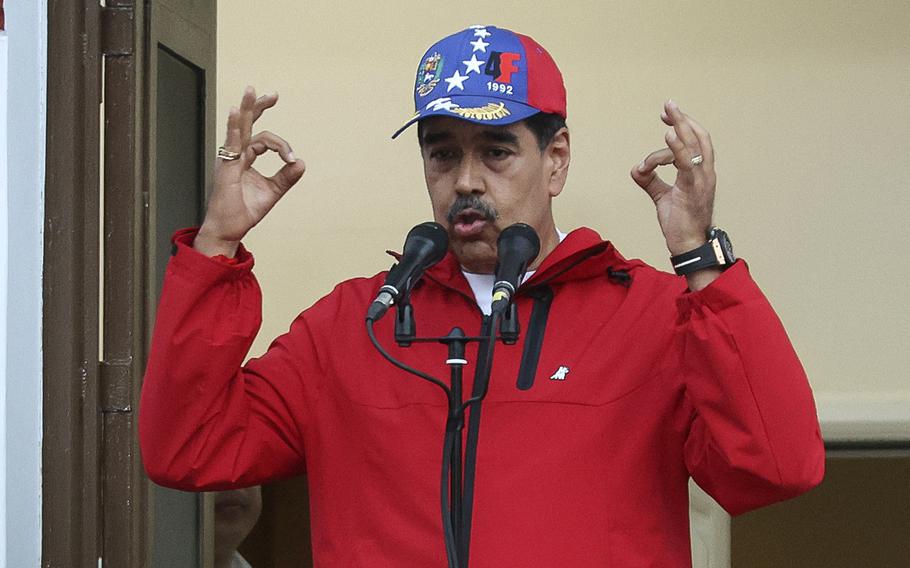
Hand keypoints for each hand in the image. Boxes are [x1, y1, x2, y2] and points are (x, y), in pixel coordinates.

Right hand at [194, 86, 305, 256]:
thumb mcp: (273, 191)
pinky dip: (233, 127)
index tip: (292, 159)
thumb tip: (301, 162)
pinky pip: (231, 143)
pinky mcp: (226, 167)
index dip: (282, 146)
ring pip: (239, 128)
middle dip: (259, 106)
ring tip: (251, 91)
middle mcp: (236, 154)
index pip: (265, 140)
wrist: (229, 229)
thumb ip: (286, 177)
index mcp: (246, 158)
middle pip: (248, 123)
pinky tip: (235, 112)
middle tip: (273, 94)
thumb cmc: (244, 211)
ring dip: (246, 109)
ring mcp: (229, 158)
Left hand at [630, 100, 715, 255]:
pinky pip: (687, 164)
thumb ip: (650, 181)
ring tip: (667, 116)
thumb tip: (636, 170)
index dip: (682, 126)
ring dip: (681, 128)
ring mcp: (701, 181)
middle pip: (697, 138)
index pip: (695, 142)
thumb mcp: (662, 197)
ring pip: (694, 147)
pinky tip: (668, 136)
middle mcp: (705, 173)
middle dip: (682, 119)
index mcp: (699, 173)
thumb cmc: (680, 223)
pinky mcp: (693, 190)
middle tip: (668, 104)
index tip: (665, 116)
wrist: (689, 245)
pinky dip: (677, 148)